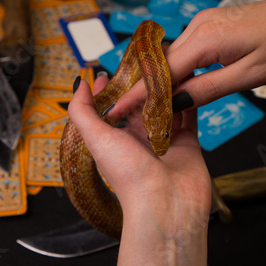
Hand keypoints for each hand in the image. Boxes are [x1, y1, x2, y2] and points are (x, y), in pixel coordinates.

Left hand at [69, 75, 210, 222]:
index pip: (111, 107)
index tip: (111, 70)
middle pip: (140, 103)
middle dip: (142, 83)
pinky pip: (187, 115)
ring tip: (168, 65)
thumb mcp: (96, 139)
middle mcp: (138, 139)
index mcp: (115, 139)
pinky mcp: (186, 143)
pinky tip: (188, 81)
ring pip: (165, 106)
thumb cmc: (129, 177)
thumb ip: (82, 111)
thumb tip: (77, 84)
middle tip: (147, 60)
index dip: (110, 88)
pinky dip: (187, 98)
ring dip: (166, 87)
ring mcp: (163, 140)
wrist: (165, 205)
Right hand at [107, 0, 265, 117]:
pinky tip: (177, 88)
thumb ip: (210, 89)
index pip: (163, 72)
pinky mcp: (213, 26)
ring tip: (150, 109)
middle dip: (147, 91)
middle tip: (131, 118)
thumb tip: (175, 104)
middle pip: (164, 64)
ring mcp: (206, 23)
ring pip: (174, 58)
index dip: (139, 95)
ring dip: (163, 83)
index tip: (116, 113)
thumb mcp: (251, 75)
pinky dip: (178, 71)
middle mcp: (200, 25)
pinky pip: (187, 52)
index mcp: (207, 37)